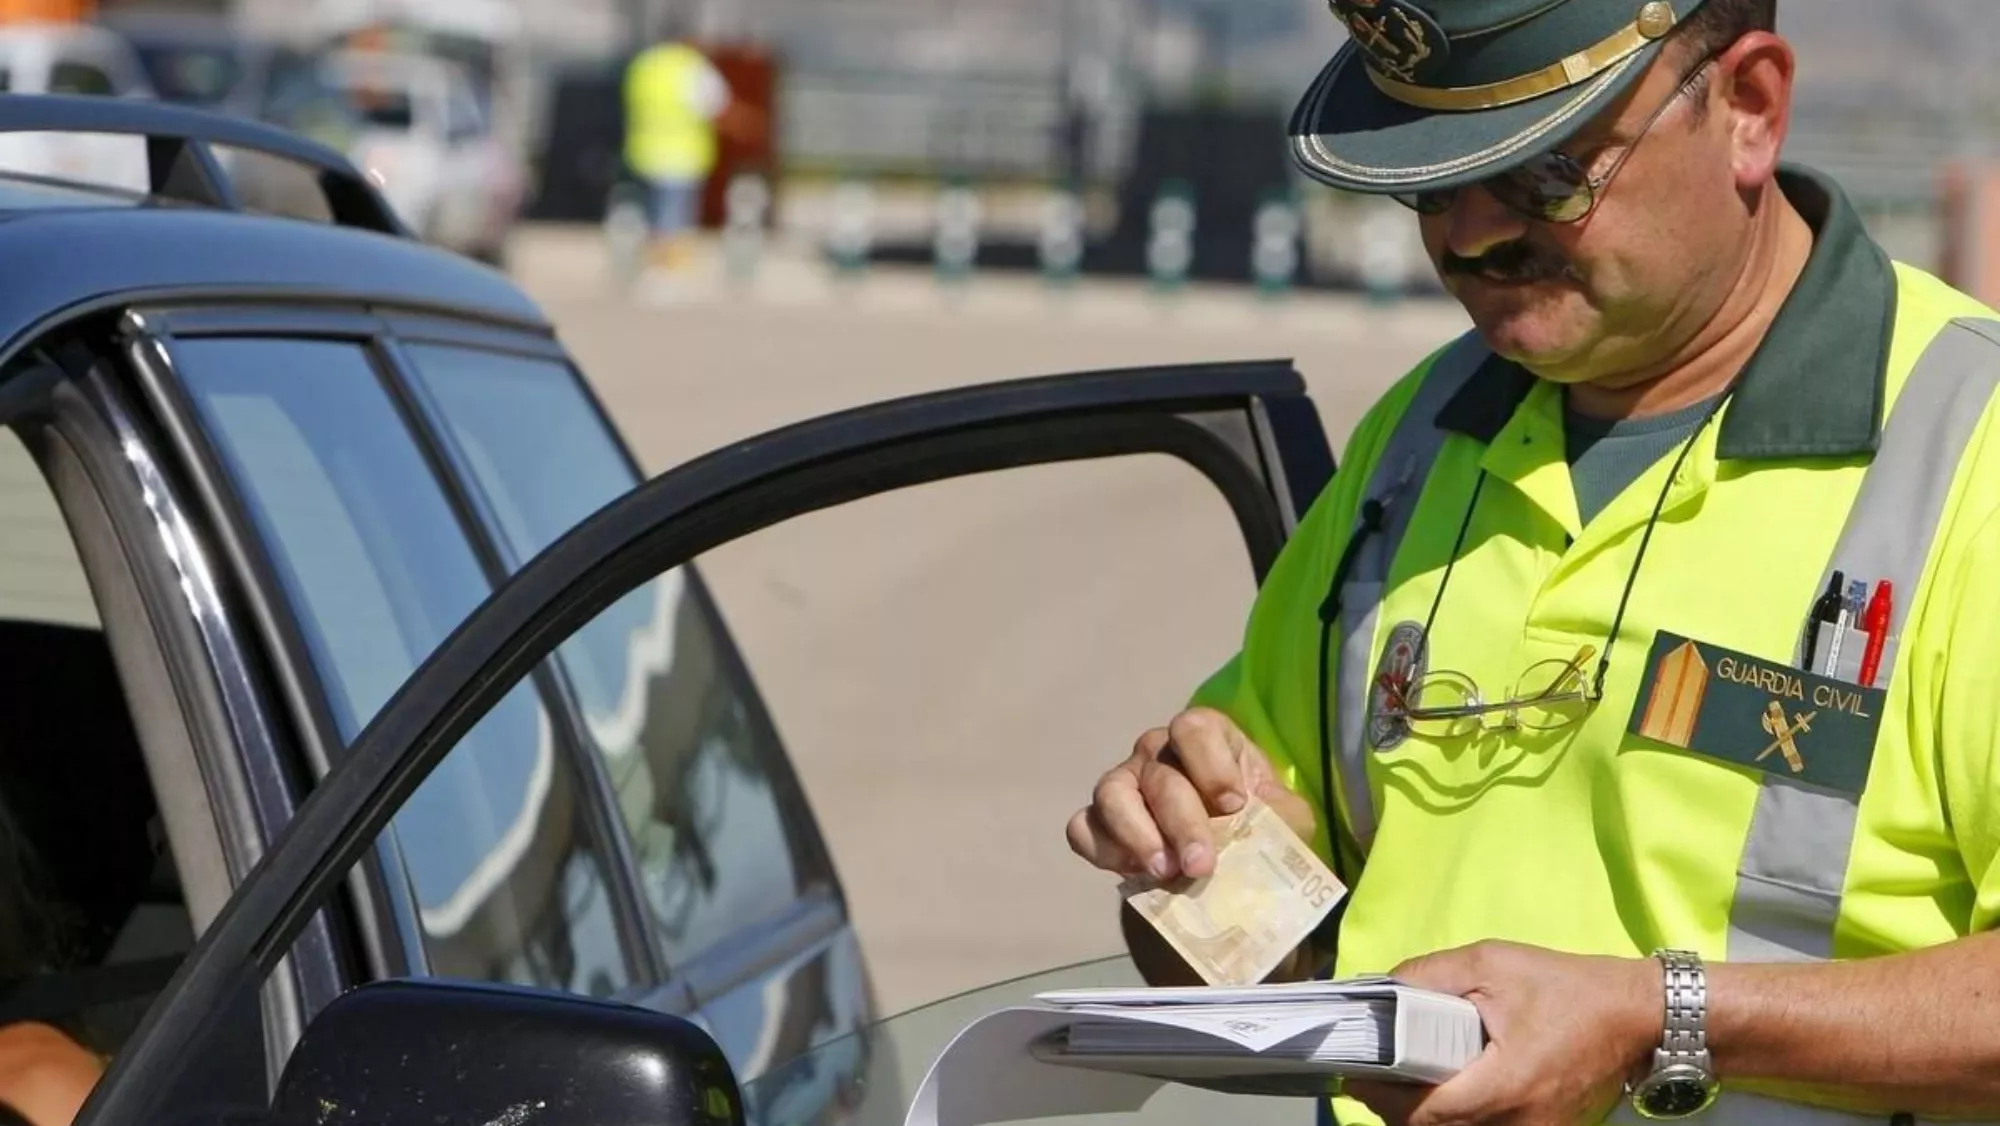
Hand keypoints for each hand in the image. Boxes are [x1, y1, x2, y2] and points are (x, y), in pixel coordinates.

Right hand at [1065, 708, 1316, 882]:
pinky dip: (1104, 851)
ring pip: (1112, 793)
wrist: (1228, 871)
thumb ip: (1281, 818)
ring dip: (1138, 834)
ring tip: (1164, 872)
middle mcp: (1158, 753)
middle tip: (1200, 866)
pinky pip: (1082, 829)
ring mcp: (1123, 785)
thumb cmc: (1259, 830)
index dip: (1211, 765)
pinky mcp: (1098, 823)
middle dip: (1182, 822)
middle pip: (1160, 774)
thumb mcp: (1286, 821)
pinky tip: (1135, 874)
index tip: (1234, 805)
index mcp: (1206, 739)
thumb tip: (1264, 831)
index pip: (1194, 727)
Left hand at [1344, 941, 1661, 1125]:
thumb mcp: (1492, 964)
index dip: (1380, 1094)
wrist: (1636, 1016)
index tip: (1352, 1071)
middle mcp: (1517, 1124)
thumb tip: (1382, 988)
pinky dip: (1455, 1118)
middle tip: (1372, 1072)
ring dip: (1422, 1114)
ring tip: (1404, 1077)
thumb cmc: (1566, 988)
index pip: (1423, 1112)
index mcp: (1505, 1085)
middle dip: (1394, 1106)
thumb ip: (1431, 975)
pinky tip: (1443, 1088)